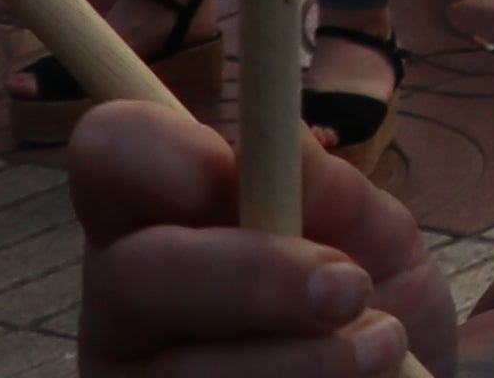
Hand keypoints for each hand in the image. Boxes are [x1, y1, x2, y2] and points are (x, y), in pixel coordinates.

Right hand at [67, 96, 454, 374]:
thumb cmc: (373, 304)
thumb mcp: (373, 236)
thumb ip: (329, 191)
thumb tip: (288, 139)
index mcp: (160, 215)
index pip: (110, 149)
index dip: (163, 150)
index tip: (251, 172)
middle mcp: (122, 298)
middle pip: (132, 273)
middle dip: (254, 278)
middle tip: (350, 288)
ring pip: (186, 371)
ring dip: (309, 360)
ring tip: (383, 345)